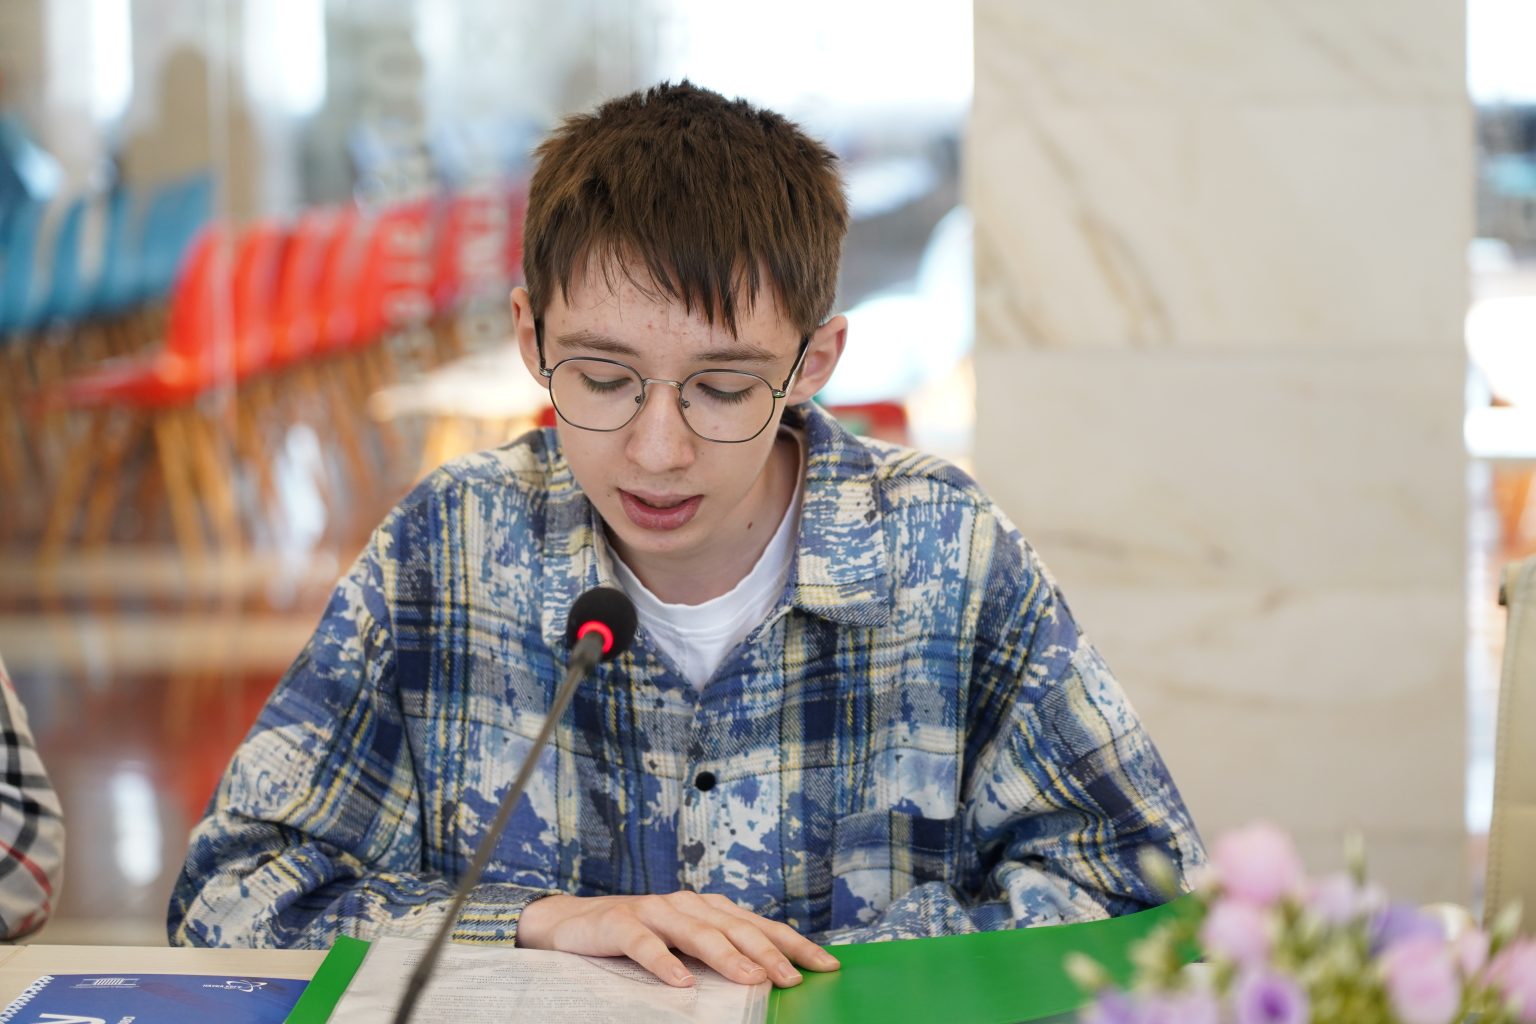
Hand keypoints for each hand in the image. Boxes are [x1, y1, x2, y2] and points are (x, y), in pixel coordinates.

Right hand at [515, 890, 840, 988]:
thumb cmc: (636, 939)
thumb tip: (766, 979)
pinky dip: (664, 962)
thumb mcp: (682, 946)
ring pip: (697, 933)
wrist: (570, 924)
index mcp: (708, 909)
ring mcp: (654, 910)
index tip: (826, 964)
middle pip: (735, 927)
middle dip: (768, 953)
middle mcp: (687, 904)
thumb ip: (718, 955)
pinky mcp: (620, 923)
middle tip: (792, 978)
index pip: (759, 925)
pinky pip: (645, 944)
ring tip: (751, 979)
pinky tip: (681, 983)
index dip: (793, 943)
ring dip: (726, 956)